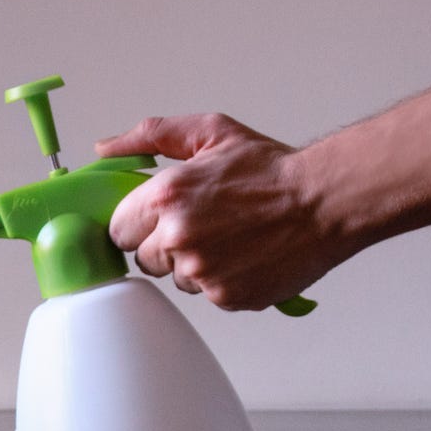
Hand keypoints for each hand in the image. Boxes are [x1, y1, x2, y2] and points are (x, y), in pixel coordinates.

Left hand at [97, 114, 347, 309]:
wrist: (325, 201)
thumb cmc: (271, 169)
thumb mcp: (210, 134)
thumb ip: (151, 136)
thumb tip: (105, 148)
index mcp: (165, 197)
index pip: (118, 229)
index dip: (140, 224)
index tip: (161, 218)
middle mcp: (177, 237)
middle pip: (143, 260)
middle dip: (165, 245)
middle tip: (204, 225)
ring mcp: (200, 271)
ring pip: (176, 279)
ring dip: (195, 265)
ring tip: (230, 238)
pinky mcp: (224, 296)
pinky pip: (206, 295)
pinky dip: (222, 280)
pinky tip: (245, 256)